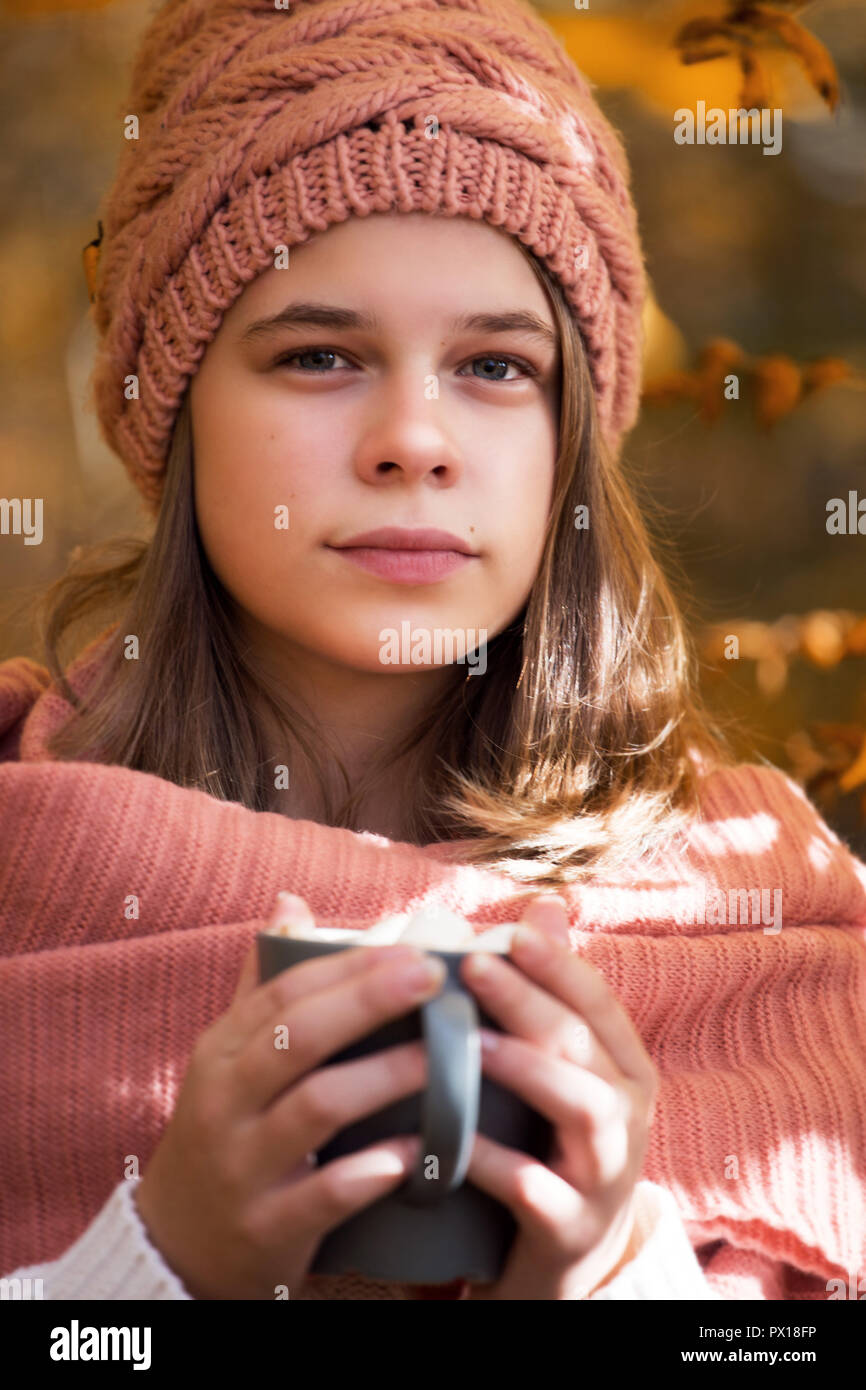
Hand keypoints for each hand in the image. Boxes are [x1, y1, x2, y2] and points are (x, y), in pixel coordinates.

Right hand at [133, 893, 442, 1298]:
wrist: (174, 1246)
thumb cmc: (221, 1132)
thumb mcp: (227, 1058)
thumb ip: (261, 984)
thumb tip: (291, 901)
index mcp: (222, 1052)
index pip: (285, 993)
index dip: (350, 967)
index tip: (415, 950)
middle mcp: (225, 1102)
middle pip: (298, 1037)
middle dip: (369, 1002)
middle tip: (435, 978)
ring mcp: (242, 1167)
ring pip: (315, 1107)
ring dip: (386, 1078)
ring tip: (444, 1059)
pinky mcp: (266, 1228)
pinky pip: (322, 1196)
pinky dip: (369, 1172)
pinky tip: (412, 1154)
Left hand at [458, 895, 658, 1299]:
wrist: (567, 1259)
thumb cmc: (553, 1143)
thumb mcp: (563, 1071)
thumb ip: (555, 994)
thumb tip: (546, 904)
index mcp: (623, 1068)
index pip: (598, 1001)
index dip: (558, 963)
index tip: (511, 931)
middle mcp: (626, 1113)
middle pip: (584, 1044)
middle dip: (531, 1000)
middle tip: (475, 966)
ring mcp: (604, 1172)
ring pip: (580, 1108)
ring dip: (526, 1070)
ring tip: (470, 1044)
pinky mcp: (571, 1228)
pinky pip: (535, 1189)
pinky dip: (493, 1161)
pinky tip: (452, 1139)